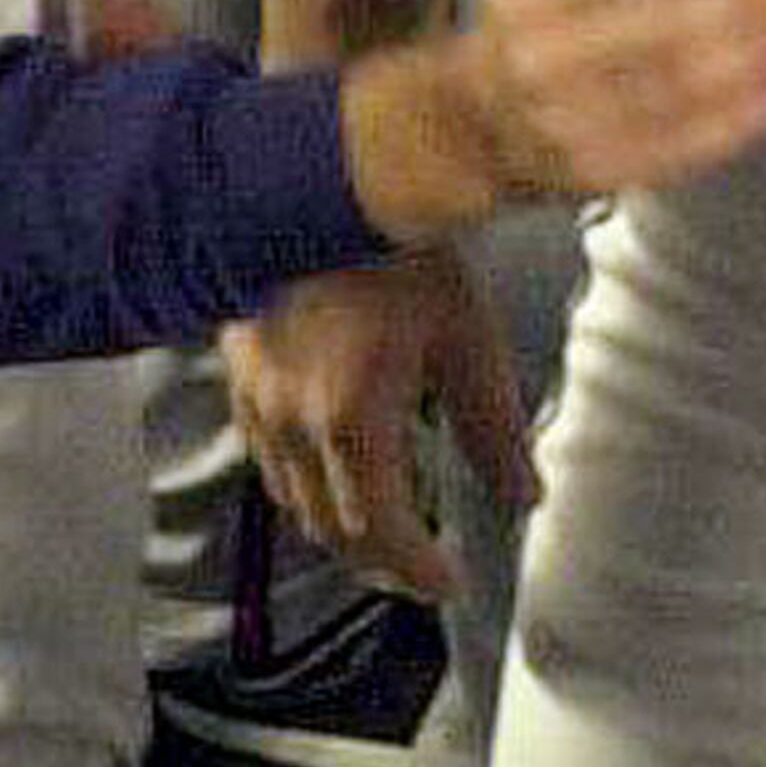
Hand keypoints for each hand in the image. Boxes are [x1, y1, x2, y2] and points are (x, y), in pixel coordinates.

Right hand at [224, 246, 531, 608]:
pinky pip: (267, 460)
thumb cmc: (405, 253)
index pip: (380, 530)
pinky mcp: (241, 376)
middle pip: (331, 530)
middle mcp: (294, 421)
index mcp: (352, 418)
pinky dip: (304, 486)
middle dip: (380, 563)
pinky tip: (334, 475)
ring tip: (386, 535)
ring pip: (292, 500)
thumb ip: (492, 429)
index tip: (448, 584)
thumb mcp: (467, 339)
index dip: (416, 569)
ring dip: (339, 529)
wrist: (330, 182)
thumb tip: (524, 495)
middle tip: (422, 572)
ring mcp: (259, 400)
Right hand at [461, 0, 765, 204]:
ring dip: (754, 55)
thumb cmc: (530, 21)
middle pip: (665, 25)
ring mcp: (570, 123)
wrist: (481, 122)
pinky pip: (684, 146)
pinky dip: (742, 118)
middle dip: (740, 1)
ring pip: (683, 87)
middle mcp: (541, 62)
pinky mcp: (600, 172)